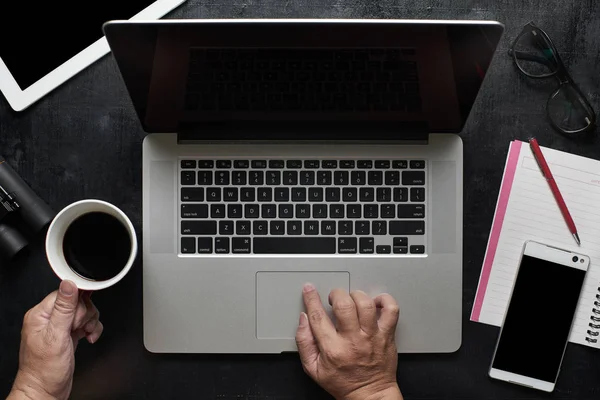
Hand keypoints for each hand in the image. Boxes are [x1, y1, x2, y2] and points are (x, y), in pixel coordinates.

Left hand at [8, 280, 103, 399]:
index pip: (66, 293)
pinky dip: (92, 330)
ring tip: (84, 334)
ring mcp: (60, 326)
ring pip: (85, 312)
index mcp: (40, 314)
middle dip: (85, 315)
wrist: (46, 391)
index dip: (78, 303)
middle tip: (77, 329)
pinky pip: (87, 323)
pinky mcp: (69, 334)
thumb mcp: (56, 336)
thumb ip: (64, 308)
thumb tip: (68, 284)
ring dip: (90, 323)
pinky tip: (88, 338)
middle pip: (78, 302)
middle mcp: (49, 318)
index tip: (81, 316)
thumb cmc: (44, 370)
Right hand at [296, 284, 401, 399]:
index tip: (309, 289)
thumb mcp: (313, 368)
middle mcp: (353, 340)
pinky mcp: (387, 335)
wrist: (369, 395)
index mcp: (332, 349)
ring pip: (365, 304)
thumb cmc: (343, 382)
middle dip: (336, 294)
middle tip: (334, 298)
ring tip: (352, 300)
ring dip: (356, 296)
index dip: (311, 298)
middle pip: (344, 305)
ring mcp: (372, 337)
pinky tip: (375, 303)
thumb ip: (304, 342)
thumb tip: (303, 320)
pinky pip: (391, 311)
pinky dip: (384, 300)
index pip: (318, 316)